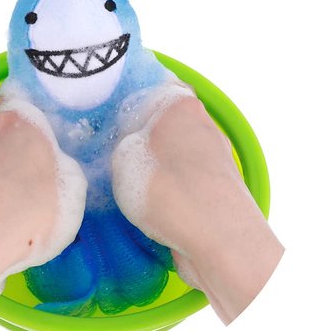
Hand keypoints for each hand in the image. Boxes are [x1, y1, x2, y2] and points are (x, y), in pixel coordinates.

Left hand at [0, 96, 85, 319]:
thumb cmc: (30, 211)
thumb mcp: (71, 190)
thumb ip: (65, 168)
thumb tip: (53, 165)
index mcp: (23, 120)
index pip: (25, 106)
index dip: (34, 126)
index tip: (43, 148)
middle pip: (7, 132)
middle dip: (18, 151)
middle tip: (35, 181)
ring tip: (13, 205)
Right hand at [112, 94, 283, 323]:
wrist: (217, 240)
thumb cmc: (164, 185)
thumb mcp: (121, 154)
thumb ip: (120, 143)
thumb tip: (126, 146)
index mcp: (181, 104)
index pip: (152, 91)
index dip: (128, 105)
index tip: (109, 121)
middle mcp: (204, 126)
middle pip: (165, 126)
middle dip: (142, 139)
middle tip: (112, 155)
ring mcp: (217, 161)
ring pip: (176, 157)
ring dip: (157, 169)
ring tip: (128, 186)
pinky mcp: (221, 194)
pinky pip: (186, 185)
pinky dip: (171, 193)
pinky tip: (151, 208)